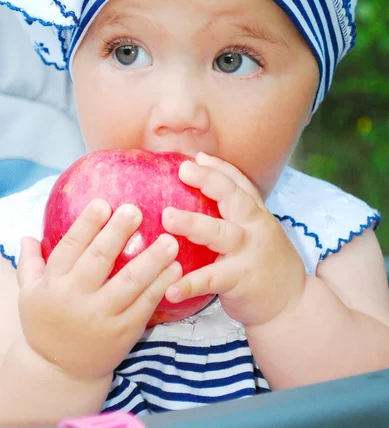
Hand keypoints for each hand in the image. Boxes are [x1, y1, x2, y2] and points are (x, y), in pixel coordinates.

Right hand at [17, 200, 181, 381]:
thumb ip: (30, 264)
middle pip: (98, 261)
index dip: (86, 225)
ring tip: (169, 240)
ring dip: (151, 260)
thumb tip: (26, 235)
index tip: (103, 203)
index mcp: (53, 285)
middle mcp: (76, 300)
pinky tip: (175, 269)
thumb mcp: (30, 295)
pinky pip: (145, 306)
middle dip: (117, 234)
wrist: (60, 372)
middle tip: (135, 211)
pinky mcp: (123, 333)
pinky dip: (161, 286)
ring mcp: (102, 318)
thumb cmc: (48, 323)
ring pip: (129, 284)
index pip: (69, 248)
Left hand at [162, 153, 305, 327]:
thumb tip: (205, 193)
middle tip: (183, 170)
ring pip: (221, 233)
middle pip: (234, 198)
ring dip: (194, 223)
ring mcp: (249, 253)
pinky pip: (212, 279)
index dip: (219, 168)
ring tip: (167, 217)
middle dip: (209, 181)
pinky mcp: (241, 279)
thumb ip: (237, 214)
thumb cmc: (265, 263)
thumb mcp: (258, 232)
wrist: (293, 303)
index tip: (197, 157)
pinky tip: (170, 288)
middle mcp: (255, 228)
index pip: (240, 184)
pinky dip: (190, 284)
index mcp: (256, 215)